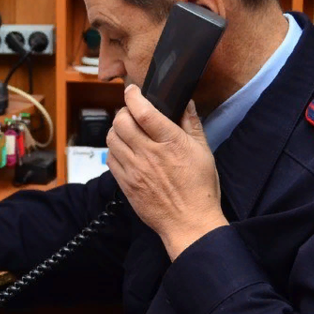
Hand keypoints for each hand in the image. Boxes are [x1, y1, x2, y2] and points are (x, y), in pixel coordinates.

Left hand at [107, 85, 226, 259]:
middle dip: (124, 112)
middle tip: (131, 114)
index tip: (132, 91)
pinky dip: (114, 151)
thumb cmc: (199, 189)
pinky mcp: (125, 183)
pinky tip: (126, 152)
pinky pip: (110, 159)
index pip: (143, 111)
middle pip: (120, 121)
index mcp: (169, 143)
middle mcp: (148, 154)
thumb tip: (185, 102)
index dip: (133, 96)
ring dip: (117, 130)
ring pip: (111, 139)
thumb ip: (191, 124)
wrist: (189, 223)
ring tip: (128, 132)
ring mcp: (134, 169)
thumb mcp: (203, 151)